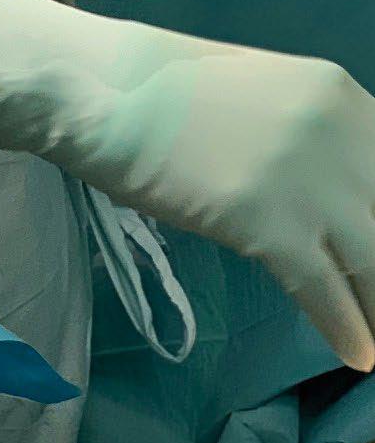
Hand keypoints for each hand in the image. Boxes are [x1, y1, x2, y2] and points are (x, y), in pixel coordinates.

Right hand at [0, 0, 374, 373]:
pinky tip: (357, 354)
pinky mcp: (269, 222)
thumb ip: (306, 132)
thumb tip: (338, 190)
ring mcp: (306, 175)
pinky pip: (328, 293)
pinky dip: (348, 330)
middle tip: (373, 291)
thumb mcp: (256, 92)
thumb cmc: (161, 88)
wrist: (96, 89)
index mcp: (336, 91)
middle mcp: (336, 127)